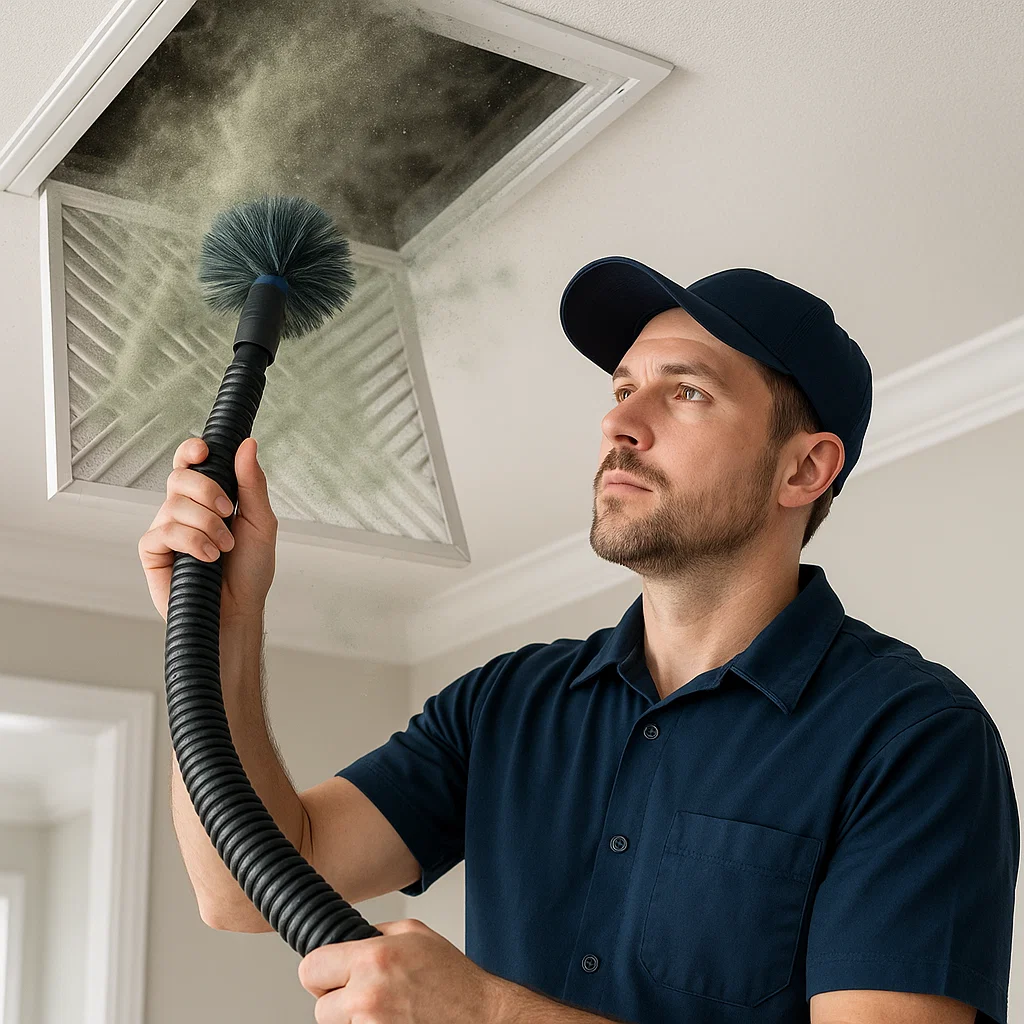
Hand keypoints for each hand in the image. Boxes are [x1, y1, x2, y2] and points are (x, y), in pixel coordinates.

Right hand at [138, 436, 277, 622]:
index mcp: (206, 498)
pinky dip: (191, 542)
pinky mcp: (153, 553)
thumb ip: (252, 483)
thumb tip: (248, 445)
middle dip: (207, 491)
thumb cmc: (251, 569)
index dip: (190, 451)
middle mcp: (182, 510)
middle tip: (226, 512)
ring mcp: (165, 530)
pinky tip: (207, 558)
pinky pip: (163, 532)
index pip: (189, 464)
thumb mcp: (261, 522)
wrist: (240, 609)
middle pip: (179, 477)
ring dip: (206, 526)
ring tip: (223, 547)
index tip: (204, 452)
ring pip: (173, 505)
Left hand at [297, 919, 506, 1023]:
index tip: (330, 973)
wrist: (479, 1016)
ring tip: (387, 1006)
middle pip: (319, 1006)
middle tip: (363, 992)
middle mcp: (367, 995)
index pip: (310, 969)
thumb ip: (375, 932)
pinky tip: (394, 1019)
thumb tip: (348, 937)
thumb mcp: (414, 932)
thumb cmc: (452, 977)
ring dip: (353, 1018)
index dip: (319, 971)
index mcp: (372, 959)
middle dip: (337, 999)